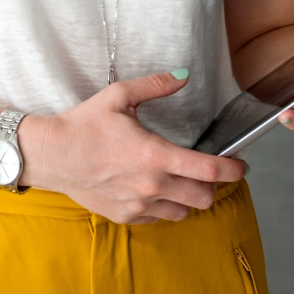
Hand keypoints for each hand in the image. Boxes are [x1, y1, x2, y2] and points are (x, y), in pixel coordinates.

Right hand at [22, 71, 245, 224]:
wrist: (51, 155)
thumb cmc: (84, 124)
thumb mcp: (120, 96)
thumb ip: (156, 85)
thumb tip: (183, 75)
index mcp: (155, 155)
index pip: (209, 170)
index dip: (233, 170)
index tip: (241, 166)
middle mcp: (151, 185)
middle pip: (204, 198)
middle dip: (214, 186)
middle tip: (210, 171)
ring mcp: (138, 205)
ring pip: (184, 212)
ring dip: (190, 199)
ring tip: (184, 181)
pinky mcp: (125, 217)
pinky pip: (158, 218)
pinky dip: (166, 207)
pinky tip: (157, 189)